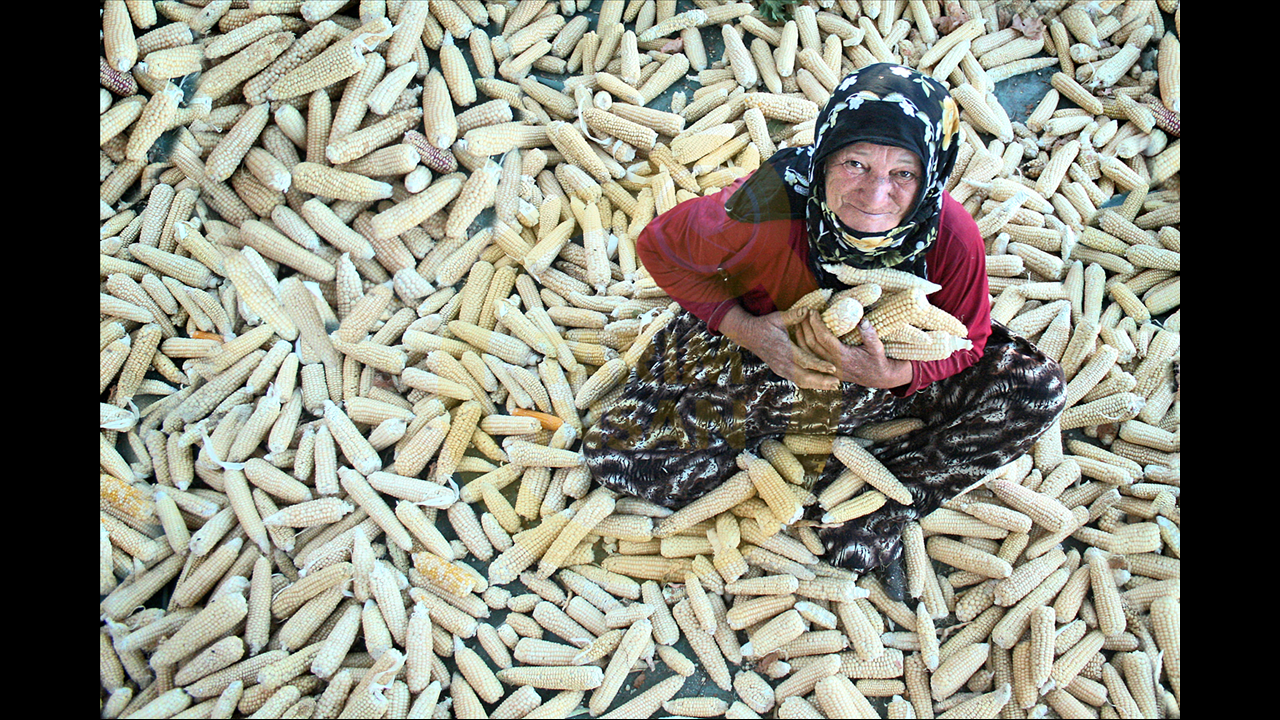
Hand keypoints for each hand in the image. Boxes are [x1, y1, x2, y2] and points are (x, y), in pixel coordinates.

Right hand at [720, 306, 841, 389]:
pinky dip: (810, 383)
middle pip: (804, 377)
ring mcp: (780, 368)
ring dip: (817, 385)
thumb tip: (808, 310)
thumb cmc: (765, 325)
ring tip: (832, 386)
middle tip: (837, 383)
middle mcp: (782, 362)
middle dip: (821, 381)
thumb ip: (794, 315)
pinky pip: (797, 380)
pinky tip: (821, 384)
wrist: (749, 335)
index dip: (819, 365)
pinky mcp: (781, 371)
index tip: (832, 368)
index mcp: (784, 349)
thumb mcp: (778, 317)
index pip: (804, 360)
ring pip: (801, 381)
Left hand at [794, 312, 912, 388]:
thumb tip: (863, 321)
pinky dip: (802, 345)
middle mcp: (832, 363)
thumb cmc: (878, 360)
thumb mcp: (877, 348)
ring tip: (798, 321)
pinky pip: (809, 357)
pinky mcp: (825, 369)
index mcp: (843, 356)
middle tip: (803, 312)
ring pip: (807, 351)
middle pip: (812, 343)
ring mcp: (827, 368)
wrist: (878, 378)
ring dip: (801, 335)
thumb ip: (870, 335)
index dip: (816, 324)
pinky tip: (800, 335)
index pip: (824, 338)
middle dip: (806, 327)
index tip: (812, 312)